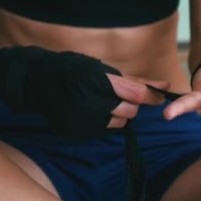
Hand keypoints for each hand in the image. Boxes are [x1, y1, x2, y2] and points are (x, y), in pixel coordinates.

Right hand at [0, 47, 168, 138]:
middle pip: (130, 111)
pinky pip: (102, 130)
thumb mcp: (102, 68)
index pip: (137, 94)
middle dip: (132, 105)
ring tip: (102, 101)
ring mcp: (83, 120)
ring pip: (119, 123)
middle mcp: (91, 102)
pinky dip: (103, 121)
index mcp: (99, 81)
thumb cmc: (73, 69)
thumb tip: (165, 86)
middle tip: (122, 96)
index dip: (152, 96)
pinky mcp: (76, 132)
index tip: (160, 96)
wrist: (35, 81)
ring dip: (118, 114)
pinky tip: (90, 110)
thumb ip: (135, 80)